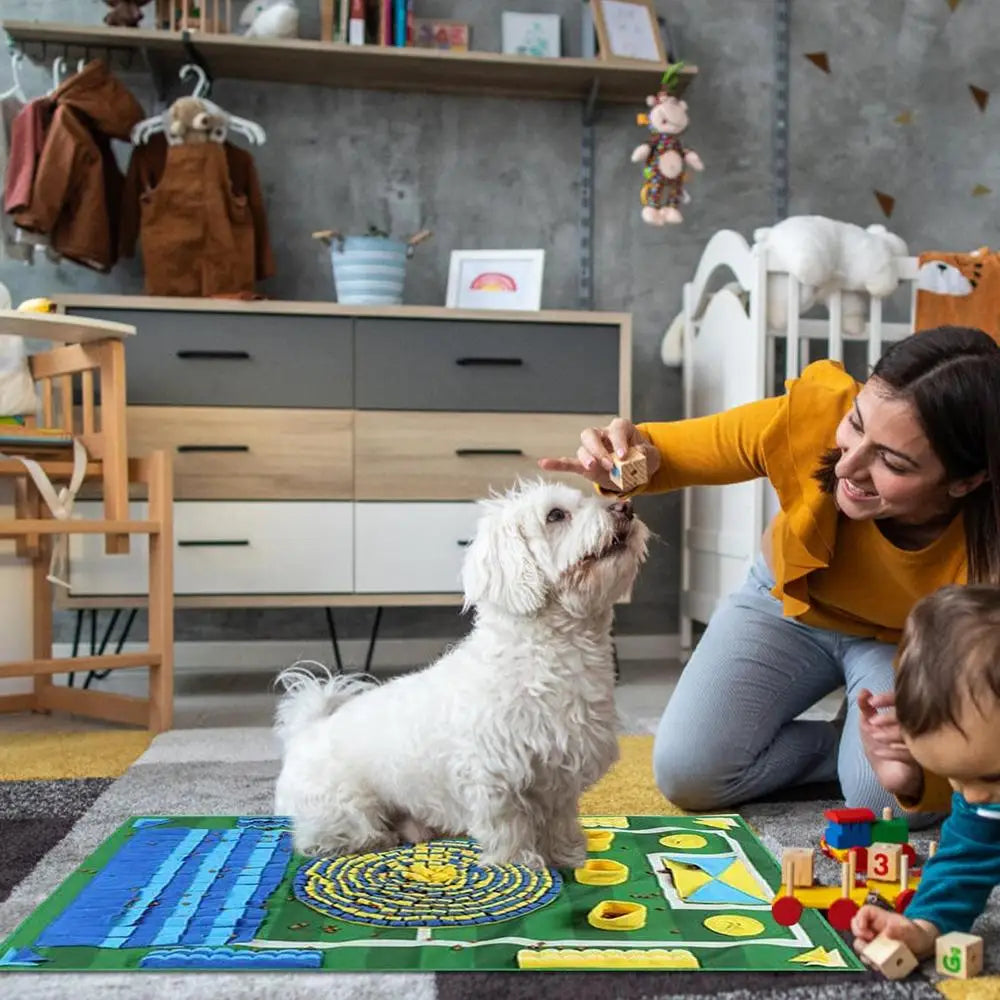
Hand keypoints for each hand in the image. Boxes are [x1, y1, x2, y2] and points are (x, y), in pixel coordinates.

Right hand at [537, 417, 660, 491]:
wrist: (638, 470)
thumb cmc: (644, 458)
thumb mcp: (652, 456)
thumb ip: (646, 455)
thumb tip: (637, 455)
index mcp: (620, 429)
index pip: (616, 429)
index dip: (619, 441)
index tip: (623, 456)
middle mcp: (603, 436)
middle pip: (591, 435)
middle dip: (598, 449)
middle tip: (609, 464)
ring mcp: (592, 451)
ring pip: (582, 448)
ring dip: (587, 458)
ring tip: (593, 467)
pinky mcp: (585, 466)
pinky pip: (569, 462)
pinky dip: (557, 463)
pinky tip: (544, 464)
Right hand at [852, 906, 937, 961]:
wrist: (923, 947)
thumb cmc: (916, 933)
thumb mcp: (911, 929)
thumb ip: (900, 930)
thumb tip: (887, 932)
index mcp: (879, 917)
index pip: (864, 912)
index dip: (860, 918)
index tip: (864, 928)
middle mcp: (873, 928)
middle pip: (857, 927)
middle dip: (859, 936)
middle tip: (868, 942)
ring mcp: (875, 942)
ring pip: (860, 944)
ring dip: (864, 952)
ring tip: (873, 957)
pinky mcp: (877, 955)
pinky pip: (869, 958)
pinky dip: (872, 963)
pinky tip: (879, 965)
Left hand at [858, 688, 922, 799]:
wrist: (887, 772)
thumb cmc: (878, 744)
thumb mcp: (868, 724)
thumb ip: (865, 707)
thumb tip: (863, 690)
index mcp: (905, 715)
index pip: (901, 701)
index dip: (887, 699)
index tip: (872, 701)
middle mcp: (917, 728)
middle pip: (908, 718)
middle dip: (890, 718)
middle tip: (873, 722)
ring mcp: (920, 744)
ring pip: (909, 736)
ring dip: (890, 735)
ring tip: (874, 736)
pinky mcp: (921, 761)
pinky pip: (909, 755)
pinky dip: (892, 752)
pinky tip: (877, 751)